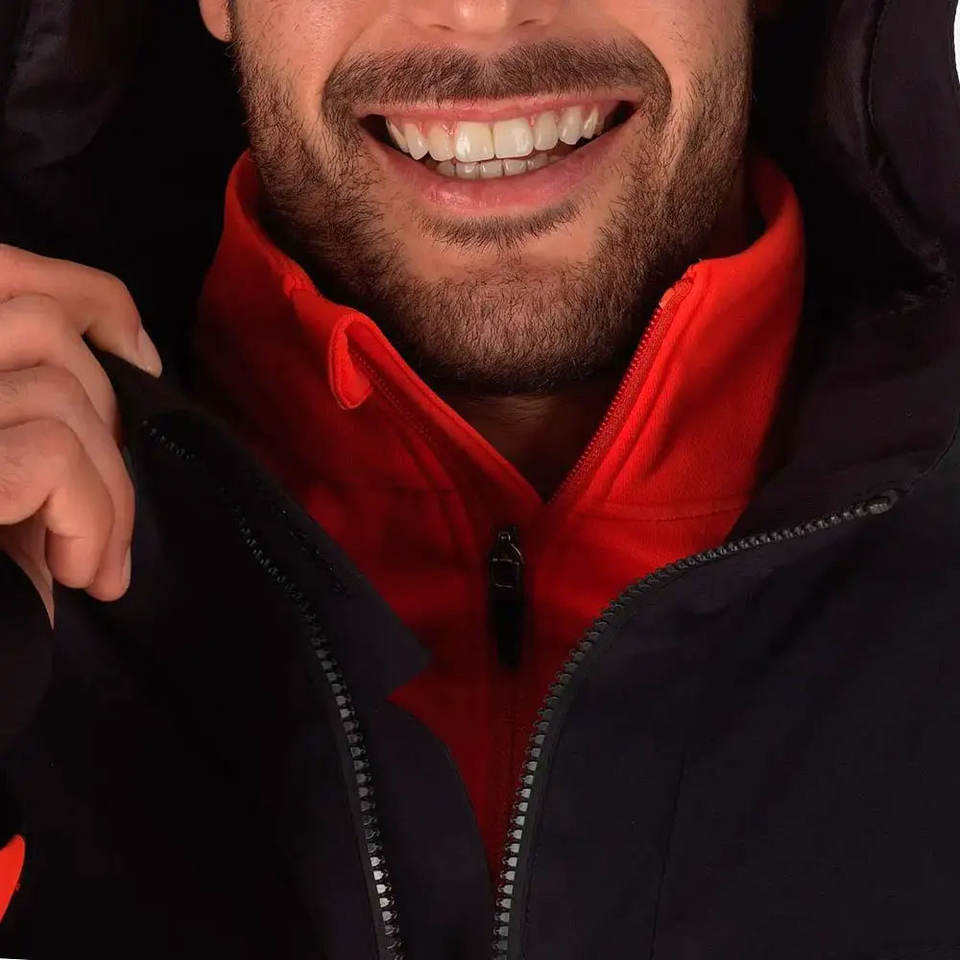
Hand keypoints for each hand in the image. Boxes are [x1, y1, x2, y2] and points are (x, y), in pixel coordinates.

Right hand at [0, 244, 162, 625]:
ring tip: (92, 561)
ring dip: (109, 489)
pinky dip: (93, 518)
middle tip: (110, 503)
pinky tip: (80, 577)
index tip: (141, 359)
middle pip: (39, 323)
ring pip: (56, 391)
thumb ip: (30, 411)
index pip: (1, 270)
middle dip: (109, 414)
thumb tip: (127, 358)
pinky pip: (50, 455)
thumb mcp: (8, 484)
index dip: (91, 300)